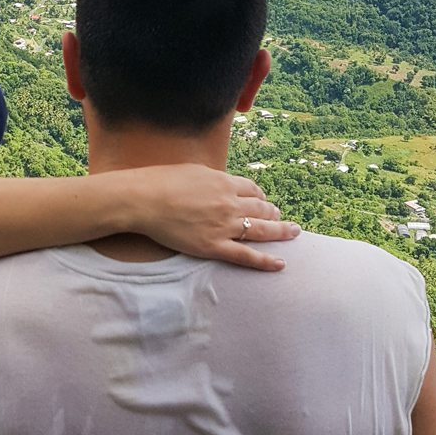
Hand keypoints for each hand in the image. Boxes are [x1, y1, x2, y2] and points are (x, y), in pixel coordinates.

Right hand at [135, 165, 299, 270]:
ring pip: (261, 231)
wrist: (143, 200)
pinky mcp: (214, 247)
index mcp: (224, 182)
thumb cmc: (162, 181)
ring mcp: (224, 227)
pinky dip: (266, 261)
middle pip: (262, 209)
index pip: (253, 190)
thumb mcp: (193, 170)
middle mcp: (230, 204)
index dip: (261, 196)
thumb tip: (222, 182)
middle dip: (273, 213)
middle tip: (279, 217)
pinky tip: (280, 263)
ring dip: (281, 231)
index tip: (263, 201)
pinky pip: (247, 257)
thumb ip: (213, 178)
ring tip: (292, 233)